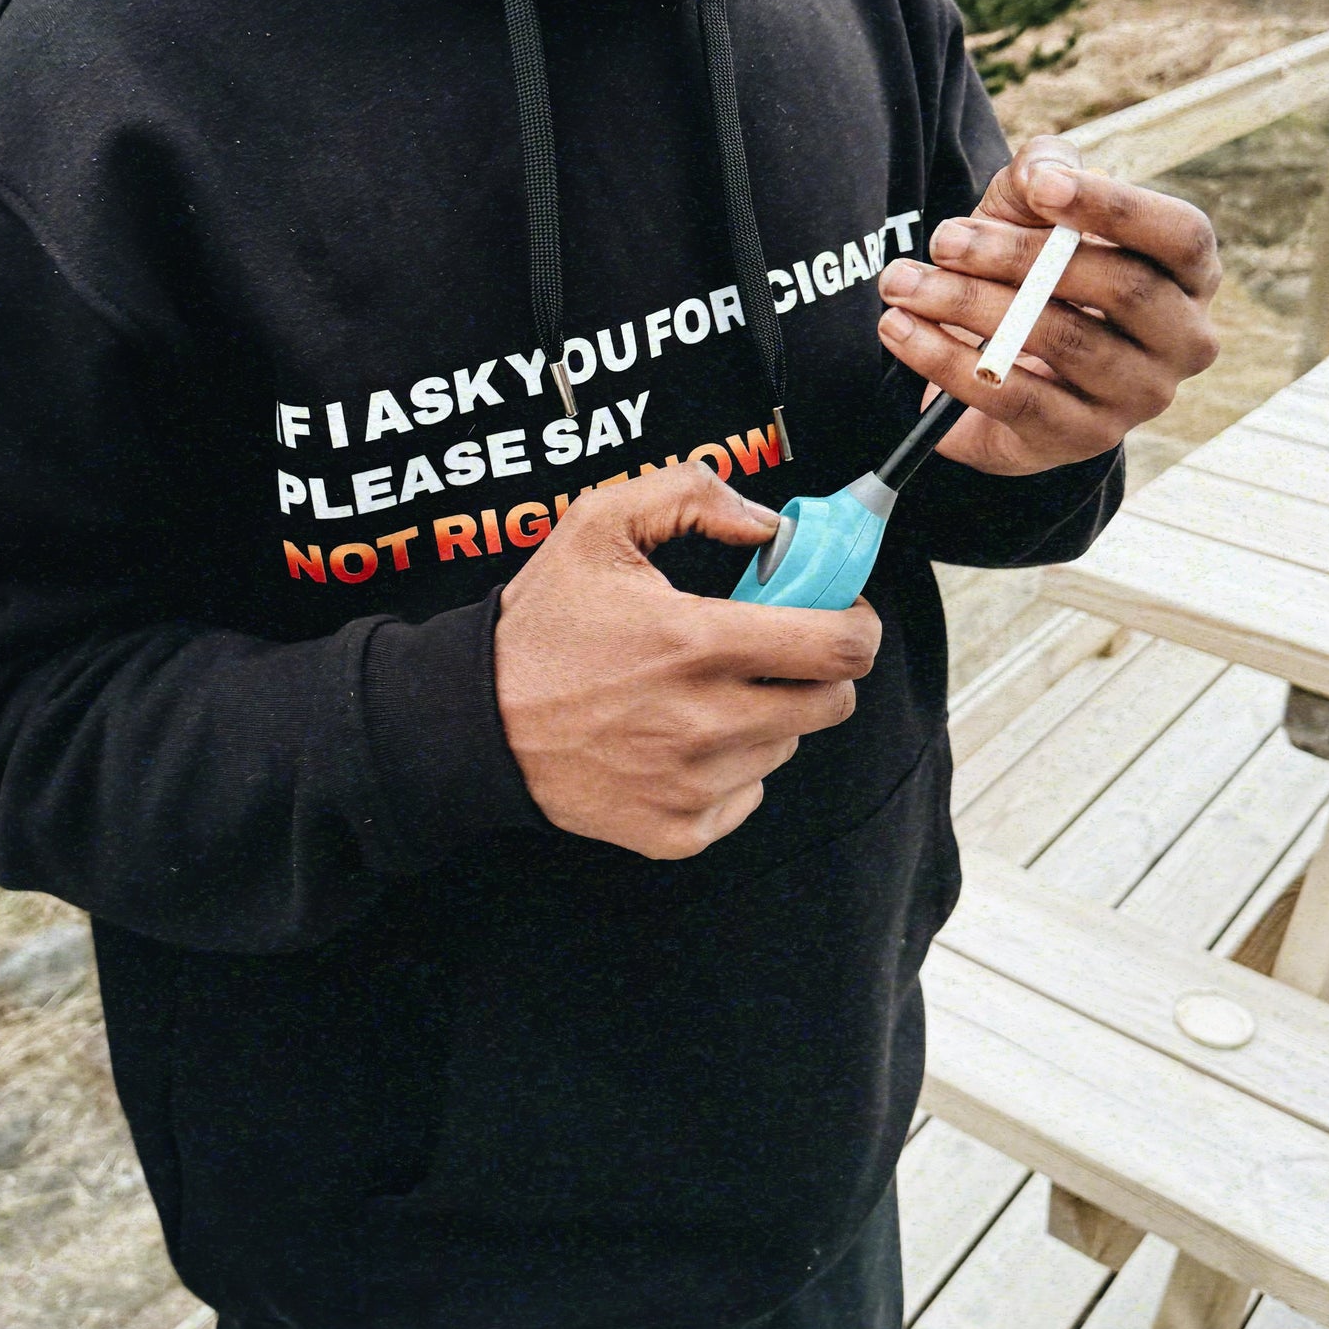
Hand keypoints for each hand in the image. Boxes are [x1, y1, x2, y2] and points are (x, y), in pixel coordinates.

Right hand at [493, 462, 880, 857]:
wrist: (472, 724)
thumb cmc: (540, 624)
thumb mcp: (596, 526)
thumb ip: (689, 496)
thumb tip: (768, 525)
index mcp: (693, 642)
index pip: (836, 648)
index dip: (856, 626)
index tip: (840, 613)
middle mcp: (701, 722)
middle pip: (830, 705)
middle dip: (818, 670)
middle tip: (776, 650)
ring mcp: (690, 785)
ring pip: (786, 747)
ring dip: (768, 715)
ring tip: (706, 692)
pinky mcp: (675, 832)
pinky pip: (747, 797)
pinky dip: (732, 769)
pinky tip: (681, 740)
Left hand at [875, 137, 1221, 477]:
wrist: (1004, 362)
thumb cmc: (1035, 267)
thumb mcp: (1035, 209)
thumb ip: (1042, 172)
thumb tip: (1040, 171)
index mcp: (1190, 275)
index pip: (1181, 236)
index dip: (1116, 206)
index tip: (1039, 186)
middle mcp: (1184, 341)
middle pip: (1118, 288)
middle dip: (1018, 257)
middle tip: (943, 238)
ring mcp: (1138, 397)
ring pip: (1059, 341)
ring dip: (967, 305)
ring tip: (901, 282)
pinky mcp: (1082, 439)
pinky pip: (1013, 398)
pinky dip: (945, 360)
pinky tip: (899, 330)